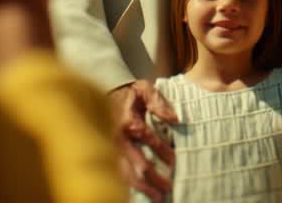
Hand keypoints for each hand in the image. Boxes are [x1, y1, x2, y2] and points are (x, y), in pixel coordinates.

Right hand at [110, 80, 177, 199]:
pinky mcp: (108, 152)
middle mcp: (119, 137)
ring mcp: (112, 147)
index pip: (150, 140)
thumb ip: (159, 103)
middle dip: (154, 178)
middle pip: (138, 163)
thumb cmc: (129, 93)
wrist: (105, 91)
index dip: (164, 152)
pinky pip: (117, 172)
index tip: (175, 162)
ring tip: (156, 197)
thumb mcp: (144, 89)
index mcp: (130, 121)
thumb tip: (175, 119)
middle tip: (168, 188)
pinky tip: (140, 191)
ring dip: (142, 187)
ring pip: (125, 173)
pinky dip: (128, 184)